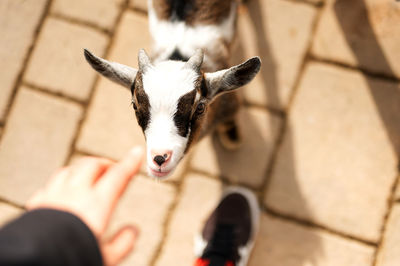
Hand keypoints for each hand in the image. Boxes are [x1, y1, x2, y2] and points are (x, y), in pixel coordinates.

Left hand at [26, 146, 143, 265]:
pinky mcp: (36, 204)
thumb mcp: (107, 256)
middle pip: (91, 165)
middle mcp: (74, 194)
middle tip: (112, 168)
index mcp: (97, 204)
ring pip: (68, 170)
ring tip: (87, 174)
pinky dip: (59, 183)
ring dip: (81, 169)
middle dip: (104, 163)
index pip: (118, 175)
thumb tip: (132, 232)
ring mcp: (53, 196)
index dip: (129, 162)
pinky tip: (60, 190)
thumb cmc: (71, 257)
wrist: (34, 260)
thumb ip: (123, 242)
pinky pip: (49, 185)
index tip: (136, 154)